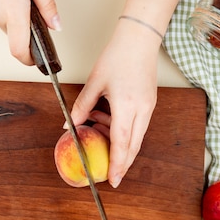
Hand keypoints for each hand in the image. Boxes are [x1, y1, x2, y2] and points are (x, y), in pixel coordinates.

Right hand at [0, 0, 60, 65]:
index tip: (38, 61)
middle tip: (32, 10)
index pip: (19, 51)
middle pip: (14, 35)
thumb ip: (48, 6)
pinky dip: (2, 5)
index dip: (30, 60)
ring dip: (13, 15)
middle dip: (24, 28)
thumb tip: (56, 25)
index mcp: (13, 13)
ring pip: (3, 22)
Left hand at [70, 19, 161, 187]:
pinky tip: (107, 118)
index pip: (121, 143)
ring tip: (96, 124)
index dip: (117, 164)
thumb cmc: (117, 56)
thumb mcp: (94, 82)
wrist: (139, 39)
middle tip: (112, 176)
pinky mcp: (149, 104)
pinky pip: (138, 126)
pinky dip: (123, 130)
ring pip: (135, 137)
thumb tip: (69, 126)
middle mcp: (142, 110)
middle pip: (133, 147)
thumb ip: (81, 107)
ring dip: (118, 141)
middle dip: (122, 163)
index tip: (113, 180)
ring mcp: (148, 108)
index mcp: (127, 106)